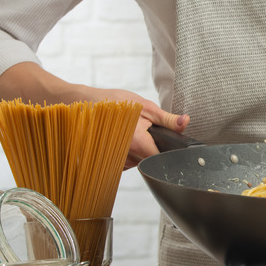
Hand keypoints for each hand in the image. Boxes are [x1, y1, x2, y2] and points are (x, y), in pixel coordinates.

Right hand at [0, 62, 188, 169]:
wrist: (80, 105)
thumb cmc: (110, 102)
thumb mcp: (144, 106)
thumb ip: (167, 119)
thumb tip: (185, 123)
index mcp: (138, 143)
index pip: (162, 159)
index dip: (169, 153)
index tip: (169, 145)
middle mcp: (126, 157)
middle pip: (151, 161)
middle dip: (153, 148)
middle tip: (146, 131)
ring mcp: (115, 162)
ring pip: (139, 162)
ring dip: (140, 151)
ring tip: (131, 132)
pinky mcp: (108, 163)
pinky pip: (125, 162)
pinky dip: (128, 153)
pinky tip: (122, 139)